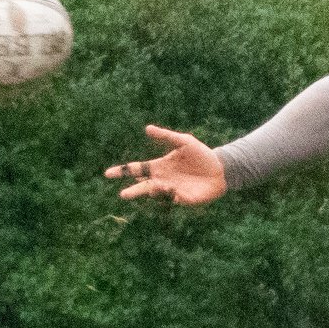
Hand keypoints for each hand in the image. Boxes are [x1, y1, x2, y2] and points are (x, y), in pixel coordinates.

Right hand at [105, 125, 226, 204]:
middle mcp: (162, 179)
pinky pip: (172, 199)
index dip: (123, 171)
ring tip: (154, 186)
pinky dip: (169, 195)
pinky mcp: (183, 199)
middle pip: (143, 186)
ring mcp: (171, 190)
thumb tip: (147, 128)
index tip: (108, 174)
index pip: (137, 169)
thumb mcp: (184, 141)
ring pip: (156, 194)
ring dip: (153, 191)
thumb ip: (166, 136)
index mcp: (159, 166)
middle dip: (133, 191)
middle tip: (123, 195)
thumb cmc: (201, 154)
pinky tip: (171, 189)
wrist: (220, 168)